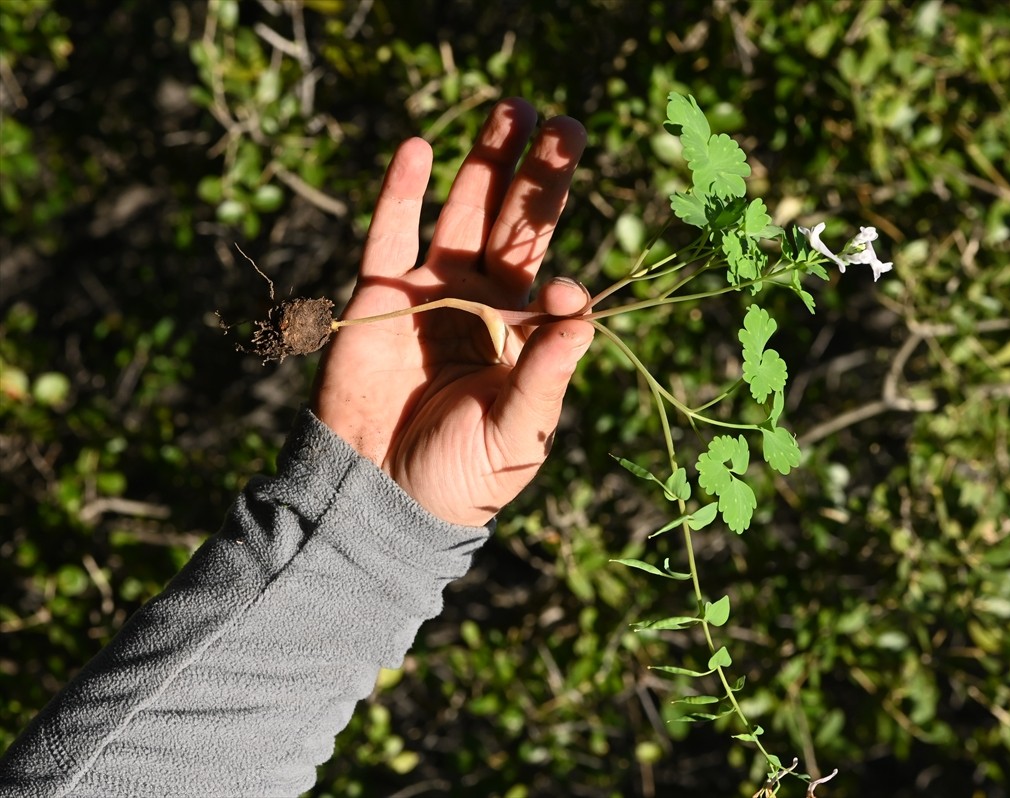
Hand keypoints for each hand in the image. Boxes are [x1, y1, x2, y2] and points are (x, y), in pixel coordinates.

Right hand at [312, 99, 592, 525]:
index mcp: (525, 334)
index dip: (560, 274)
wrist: (380, 494)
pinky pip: (391, 233)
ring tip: (514, 110)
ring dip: (486, 163)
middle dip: (539, 176)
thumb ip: (547, 372)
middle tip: (564, 123)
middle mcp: (484, 303)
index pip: (551, 280)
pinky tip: (418, 149)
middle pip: (516, 225)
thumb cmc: (461, 473)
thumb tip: (585, 314)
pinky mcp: (382, 295)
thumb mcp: (517, 430)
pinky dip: (401, 192)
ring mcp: (433, 292)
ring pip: (464, 213)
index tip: (559, 293)